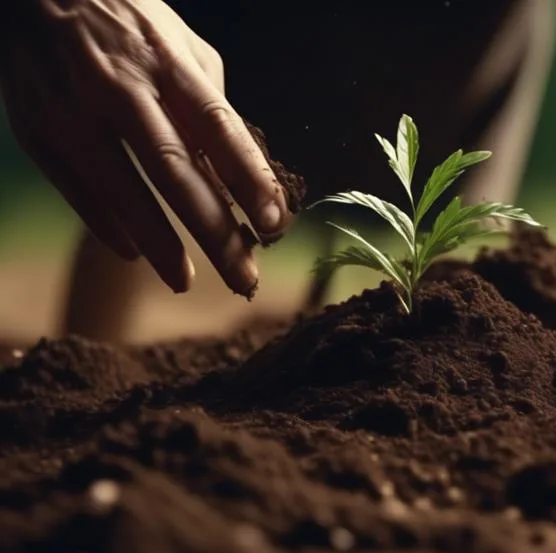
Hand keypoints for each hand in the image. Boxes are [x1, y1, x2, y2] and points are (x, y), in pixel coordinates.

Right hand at [0, 0, 293, 295]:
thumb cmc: (127, 21)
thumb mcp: (180, 45)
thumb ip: (209, 104)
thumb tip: (238, 170)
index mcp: (168, 64)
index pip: (219, 128)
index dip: (250, 178)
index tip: (275, 222)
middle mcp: (121, 88)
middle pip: (176, 172)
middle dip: (215, 233)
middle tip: (244, 278)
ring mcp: (73, 110)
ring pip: (123, 190)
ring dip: (160, 243)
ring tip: (186, 281)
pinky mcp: (36, 129)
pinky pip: (76, 189)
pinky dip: (107, 225)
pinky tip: (136, 253)